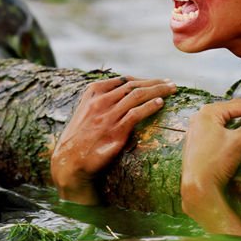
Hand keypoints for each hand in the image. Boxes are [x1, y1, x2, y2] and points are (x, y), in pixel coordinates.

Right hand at [51, 76, 175, 204]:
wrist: (69, 162)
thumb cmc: (78, 138)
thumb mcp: (84, 111)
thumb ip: (101, 101)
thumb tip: (123, 96)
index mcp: (92, 93)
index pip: (123, 80)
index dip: (142, 79)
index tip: (155, 81)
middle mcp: (100, 101)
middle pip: (133, 85)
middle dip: (154, 82)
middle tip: (170, 82)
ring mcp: (108, 115)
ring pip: (137, 96)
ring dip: (158, 90)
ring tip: (172, 89)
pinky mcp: (115, 131)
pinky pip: (136, 113)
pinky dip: (150, 106)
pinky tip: (161, 103)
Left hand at [181, 99, 240, 234]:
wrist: (197, 188)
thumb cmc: (215, 163)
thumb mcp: (238, 141)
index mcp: (208, 112)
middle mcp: (200, 117)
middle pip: (233, 109)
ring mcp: (198, 129)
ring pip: (227, 118)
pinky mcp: (199, 141)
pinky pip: (221, 128)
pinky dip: (235, 126)